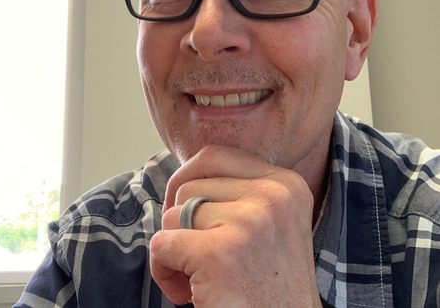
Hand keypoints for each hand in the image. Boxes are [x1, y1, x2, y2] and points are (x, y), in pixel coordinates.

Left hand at [150, 145, 321, 307]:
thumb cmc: (270, 287)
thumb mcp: (272, 224)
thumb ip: (240, 192)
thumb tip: (187, 173)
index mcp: (286, 184)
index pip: (214, 155)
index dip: (189, 179)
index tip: (186, 211)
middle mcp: (272, 197)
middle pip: (190, 185)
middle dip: (179, 218)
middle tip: (192, 251)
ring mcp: (248, 223)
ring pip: (174, 213)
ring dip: (174, 248)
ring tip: (197, 276)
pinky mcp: (219, 254)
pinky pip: (162, 243)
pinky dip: (162, 269)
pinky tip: (185, 292)